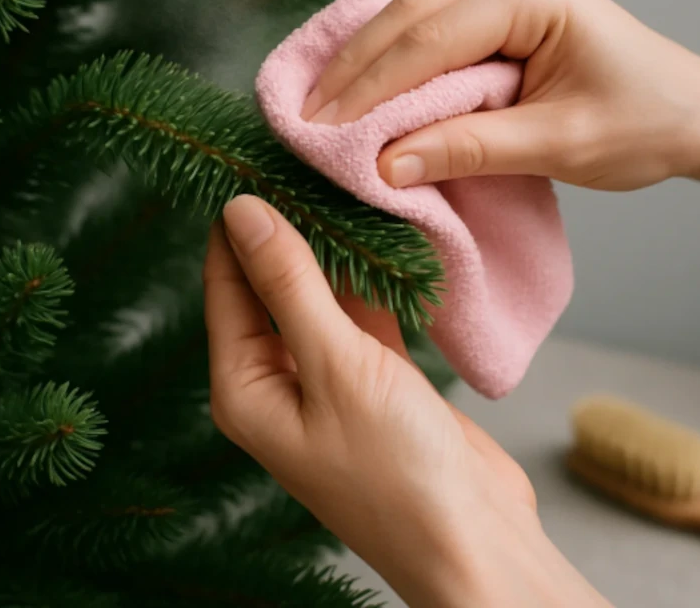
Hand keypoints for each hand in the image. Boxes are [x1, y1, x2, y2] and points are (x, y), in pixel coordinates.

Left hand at [204, 194, 609, 607]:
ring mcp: (329, 378)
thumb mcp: (334, 365)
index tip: (252, 162)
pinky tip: (382, 239)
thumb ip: (289, 286)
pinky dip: (371, 281)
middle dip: (288, 231)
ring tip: (344, 188)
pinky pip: (361, 314)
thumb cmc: (394, 469)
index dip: (238, 225)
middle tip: (307, 165)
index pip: (226, 284)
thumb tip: (243, 213)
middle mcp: (279, 380)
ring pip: (320, 296)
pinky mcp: (374, 377)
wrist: (473, 536)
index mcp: (246, 386)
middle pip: (271, 286)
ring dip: (333, 252)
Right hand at [301, 0, 699, 201]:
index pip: (429, 36)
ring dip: (360, 65)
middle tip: (302, 119)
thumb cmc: (643, 122)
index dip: (369, 86)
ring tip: (314, 108)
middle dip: (351, 71)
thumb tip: (386, 164)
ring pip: (406, 19)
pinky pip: (423, 33)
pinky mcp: (491, 17)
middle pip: (406, 15)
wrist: (689, 112)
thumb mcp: (560, 143)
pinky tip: (353, 89)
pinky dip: (385, 64)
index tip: (322, 130)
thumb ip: (471, 147)